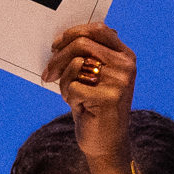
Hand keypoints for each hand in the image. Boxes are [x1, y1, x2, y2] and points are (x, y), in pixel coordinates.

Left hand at [41, 23, 136, 173]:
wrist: (106, 143)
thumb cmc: (94, 108)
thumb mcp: (93, 79)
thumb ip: (86, 58)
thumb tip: (61, 42)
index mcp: (124, 56)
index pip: (99, 29)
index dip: (73, 33)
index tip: (55, 46)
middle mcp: (125, 65)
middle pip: (82, 44)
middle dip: (58, 58)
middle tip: (47, 73)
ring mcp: (119, 81)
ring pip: (76, 64)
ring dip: (63, 80)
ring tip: (69, 94)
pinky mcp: (109, 97)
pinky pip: (73, 87)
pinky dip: (68, 96)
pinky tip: (78, 106)